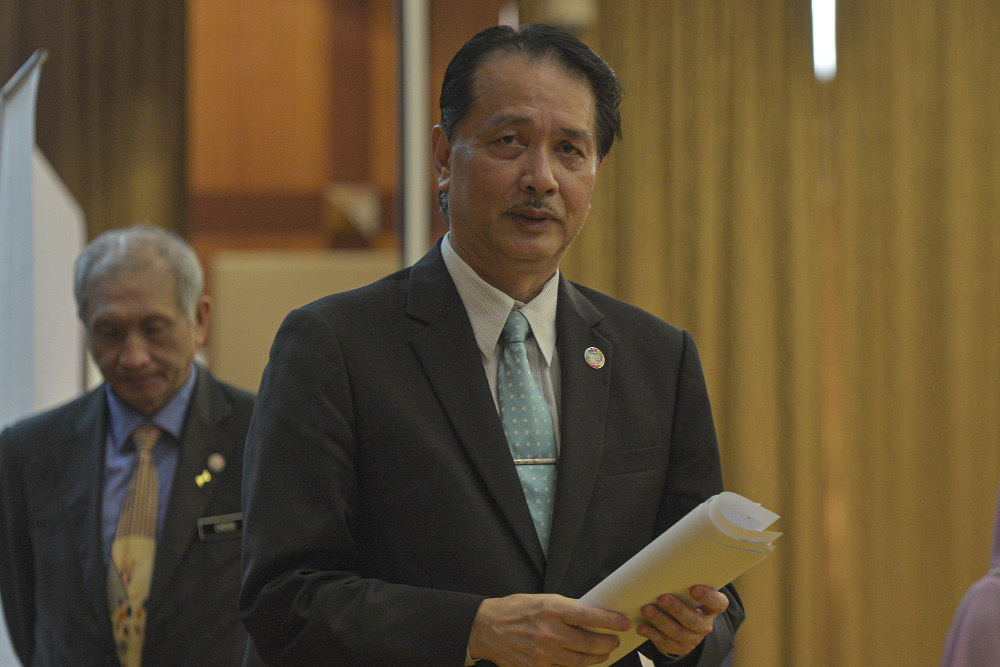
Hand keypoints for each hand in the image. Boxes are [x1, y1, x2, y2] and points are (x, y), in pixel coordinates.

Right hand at [467, 593, 630, 665]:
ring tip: (604, 652)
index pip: (589, 616)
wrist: (487, 628)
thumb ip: (566, 608)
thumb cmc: (514, 610)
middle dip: (608, 643)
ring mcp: (544, 654)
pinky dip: (577, 665)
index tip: (623, 622)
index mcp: (551, 609)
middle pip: (589, 643)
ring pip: (580, 661)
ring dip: (597, 657)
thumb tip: (590, 613)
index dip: (610, 621)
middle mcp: (549, 633)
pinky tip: (583, 661)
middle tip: (615, 640)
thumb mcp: (542, 600)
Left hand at [636, 585, 727, 657]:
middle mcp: (704, 625)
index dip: (708, 597)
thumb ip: (682, 583)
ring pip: (677, 632)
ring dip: (660, 621)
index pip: (718, 604)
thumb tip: (662, 564)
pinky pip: (665, 642)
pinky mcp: (678, 647)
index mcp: (711, 608)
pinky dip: (652, 634)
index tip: (693, 588)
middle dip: (676, 609)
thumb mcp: (687, 591)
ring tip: (646, 610)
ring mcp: (692, 639)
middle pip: (693, 620)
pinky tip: (641, 627)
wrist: (681, 623)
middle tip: (661, 598)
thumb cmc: (683, 598)